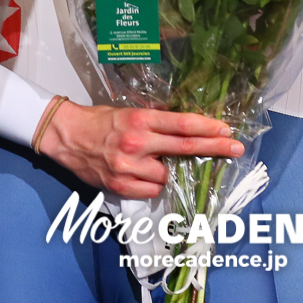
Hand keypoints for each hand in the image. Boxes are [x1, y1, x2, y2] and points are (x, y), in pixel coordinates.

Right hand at [39, 102, 243, 199]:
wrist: (66, 136)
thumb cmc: (100, 121)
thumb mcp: (129, 112)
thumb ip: (155, 122)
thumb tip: (185, 130)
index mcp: (141, 120)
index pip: (182, 125)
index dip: (208, 128)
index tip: (226, 130)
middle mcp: (137, 142)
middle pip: (185, 147)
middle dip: (215, 148)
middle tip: (236, 148)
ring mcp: (128, 166)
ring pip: (167, 175)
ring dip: (169, 171)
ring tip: (153, 162)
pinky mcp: (119, 185)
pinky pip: (151, 191)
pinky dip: (153, 185)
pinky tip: (144, 176)